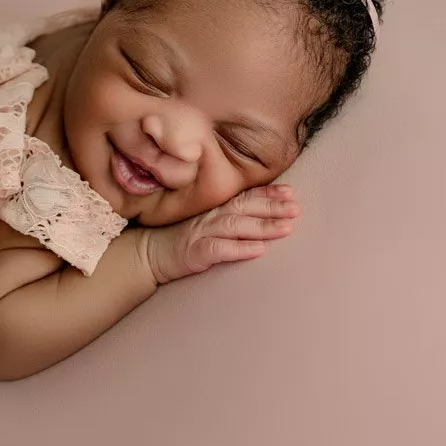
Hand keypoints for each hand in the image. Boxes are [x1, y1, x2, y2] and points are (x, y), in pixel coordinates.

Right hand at [144, 184, 300, 284]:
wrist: (150, 254)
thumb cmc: (182, 239)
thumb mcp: (207, 223)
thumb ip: (230, 216)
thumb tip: (263, 214)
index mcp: (215, 209)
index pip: (244, 197)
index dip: (267, 193)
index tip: (290, 192)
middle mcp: (211, 217)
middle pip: (244, 207)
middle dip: (272, 206)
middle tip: (296, 208)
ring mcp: (202, 233)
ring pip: (236, 226)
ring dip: (262, 226)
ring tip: (286, 228)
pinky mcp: (195, 252)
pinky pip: (219, 249)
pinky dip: (240, 248)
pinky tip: (258, 250)